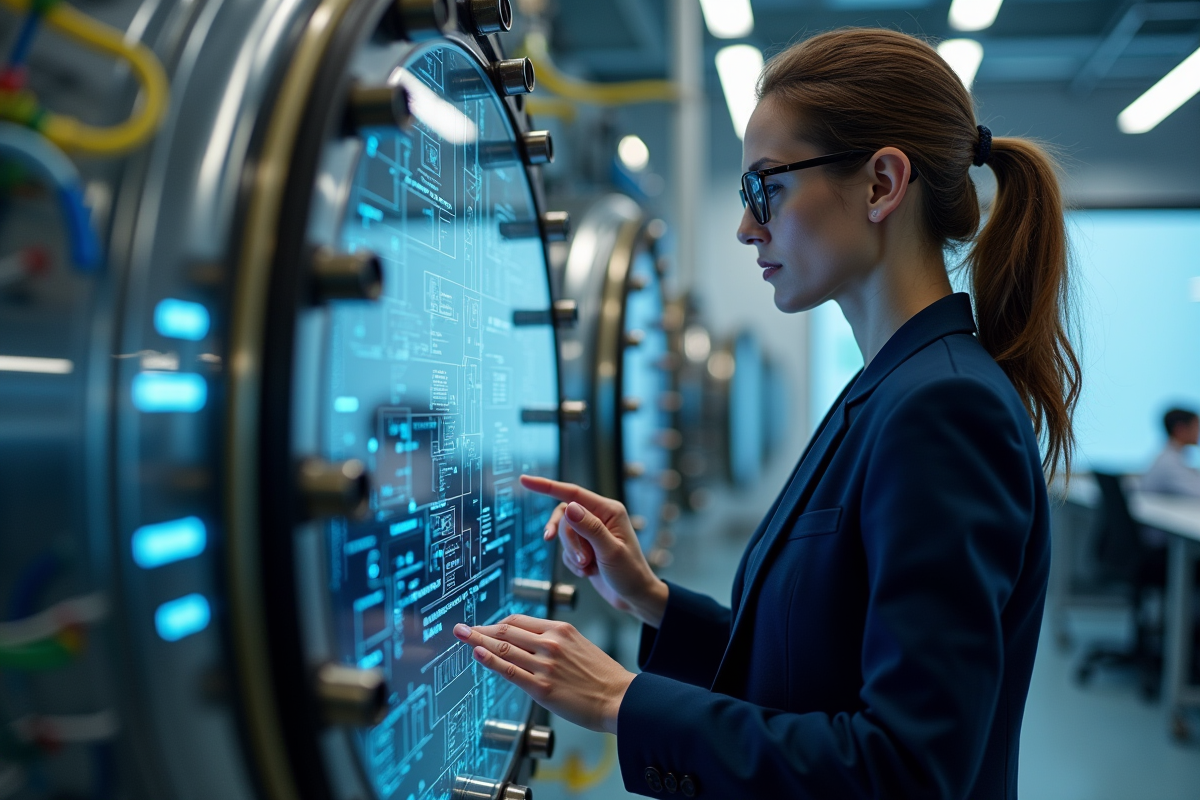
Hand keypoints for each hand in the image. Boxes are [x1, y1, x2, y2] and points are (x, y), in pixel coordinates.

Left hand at [453, 616, 634, 733]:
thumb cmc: (602, 675)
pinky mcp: (542, 687)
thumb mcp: (580, 645)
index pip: (518, 621)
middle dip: (480, 629)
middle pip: (506, 631)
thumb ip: (555, 640)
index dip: (496, 623)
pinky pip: (509, 670)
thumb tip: (528, 642)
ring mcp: (545, 665)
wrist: (620, 698)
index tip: (483, 627)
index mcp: (560, 630)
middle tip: (460, 628)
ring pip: (503, 648)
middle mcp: (550, 643)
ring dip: (477, 640)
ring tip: (460, 636)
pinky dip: (490, 661)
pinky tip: (476, 653)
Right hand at [520, 474, 668, 627]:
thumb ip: (590, 528)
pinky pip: (565, 550)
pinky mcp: (584, 546)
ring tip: (588, 568)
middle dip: (569, 542)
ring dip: (572, 554)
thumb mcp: (610, 551)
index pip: (572, 493)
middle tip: (582, 561)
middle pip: (565, 518)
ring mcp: (590, 532)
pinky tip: (588, 571)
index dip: (547, 486)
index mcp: (609, 510)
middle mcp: (599, 517)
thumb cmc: (630, 573)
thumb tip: (569, 507)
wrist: (633, 597)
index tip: (525, 480)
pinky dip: (573, 563)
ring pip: (564, 535)